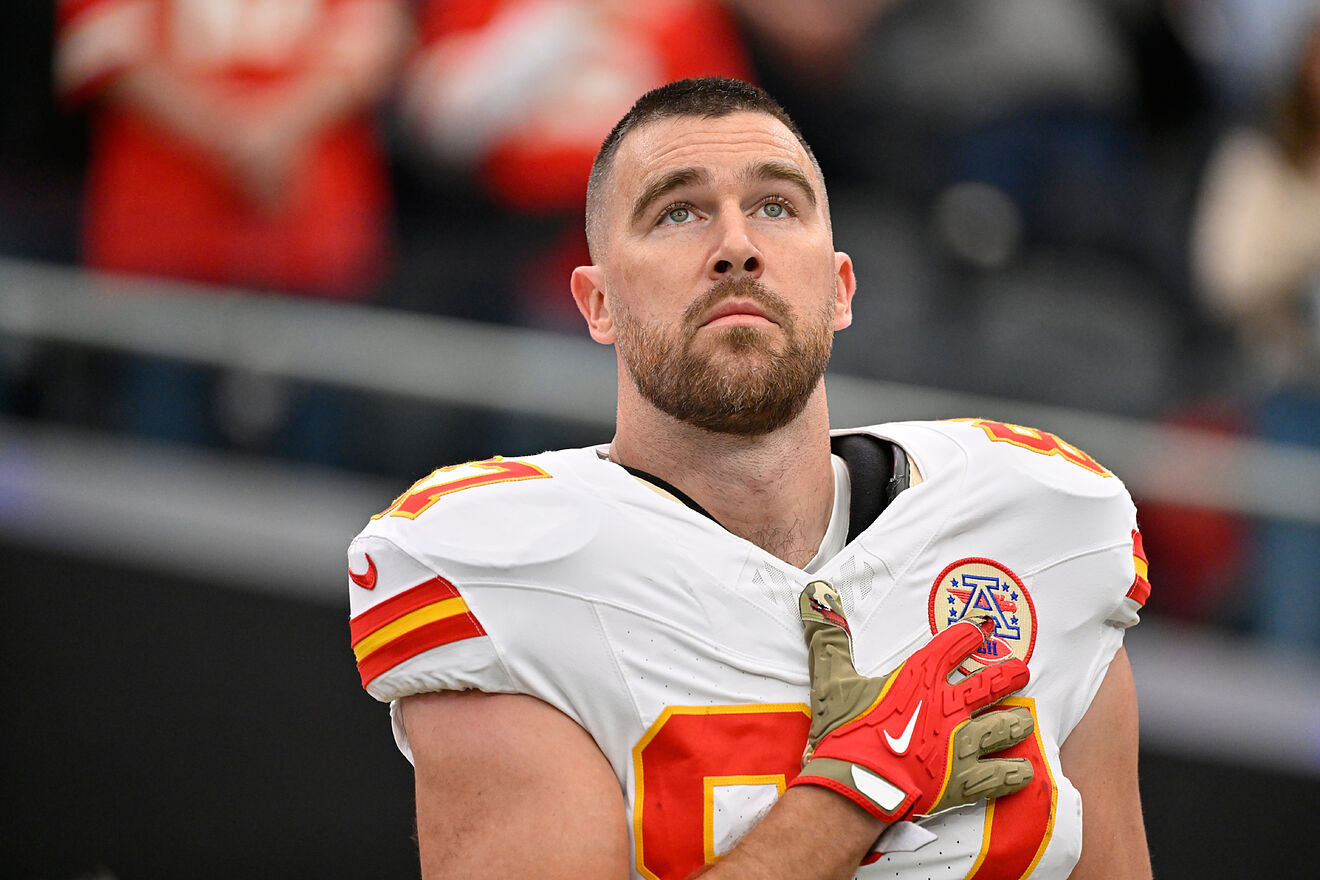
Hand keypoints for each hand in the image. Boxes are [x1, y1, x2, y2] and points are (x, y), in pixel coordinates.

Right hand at [788, 581, 1035, 822]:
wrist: (854, 786)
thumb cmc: (845, 731)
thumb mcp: (832, 679)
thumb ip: (829, 637)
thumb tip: (817, 593)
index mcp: (919, 679)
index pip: (952, 646)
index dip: (968, 635)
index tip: (980, 629)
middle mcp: (947, 707)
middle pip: (989, 685)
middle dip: (1008, 675)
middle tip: (1023, 670)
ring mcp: (959, 745)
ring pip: (1004, 728)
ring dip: (1016, 722)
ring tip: (1024, 720)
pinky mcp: (963, 781)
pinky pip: (1001, 775)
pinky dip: (1015, 772)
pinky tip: (1024, 769)